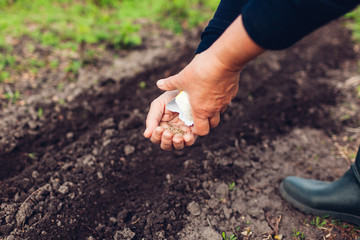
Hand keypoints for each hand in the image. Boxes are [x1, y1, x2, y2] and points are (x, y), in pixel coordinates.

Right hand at [143, 91, 196, 150]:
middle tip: (168, 133)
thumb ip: (152, 120)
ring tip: (177, 137)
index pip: (156, 138)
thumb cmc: (170, 97)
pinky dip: (188, 141)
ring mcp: (182, 132)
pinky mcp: (193, 131)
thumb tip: (146, 135)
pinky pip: (190, 141)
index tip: (159, 128)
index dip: (156, 136)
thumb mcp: (158, 105)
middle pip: (166, 145)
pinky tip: (187, 136)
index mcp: (160, 126)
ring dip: (176, 143)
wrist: (186, 89)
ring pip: (177, 146)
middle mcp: (171, 131)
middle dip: (166, 141)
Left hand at [156, 16, 263, 135]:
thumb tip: (159, 84)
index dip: (196, 130)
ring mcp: (225, 102)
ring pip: (220, 112)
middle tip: (198, 112)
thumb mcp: (182, 78)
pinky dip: (220, 99)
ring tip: (205, 99)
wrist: (224, 60)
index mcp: (201, 110)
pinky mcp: (232, 92)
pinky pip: (226, 100)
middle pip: (212, 124)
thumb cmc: (201, 71)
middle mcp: (214, 109)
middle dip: (206, 122)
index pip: (202, 131)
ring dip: (213, 110)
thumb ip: (170, 83)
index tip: (191, 123)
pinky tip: (214, 88)